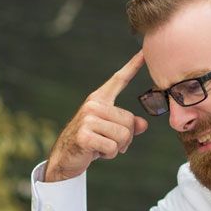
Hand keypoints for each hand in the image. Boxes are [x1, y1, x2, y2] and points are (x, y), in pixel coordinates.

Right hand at [45, 52, 148, 181]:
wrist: (65, 158)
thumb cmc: (91, 142)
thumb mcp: (111, 132)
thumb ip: (129, 126)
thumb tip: (143, 125)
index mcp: (99, 99)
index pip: (119, 80)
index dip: (133, 66)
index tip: (144, 52)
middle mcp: (93, 105)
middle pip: (129, 121)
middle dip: (125, 139)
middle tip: (109, 143)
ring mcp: (87, 119)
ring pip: (123, 135)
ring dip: (117, 148)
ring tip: (101, 147)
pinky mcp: (85, 135)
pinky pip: (113, 147)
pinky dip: (109, 155)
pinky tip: (95, 152)